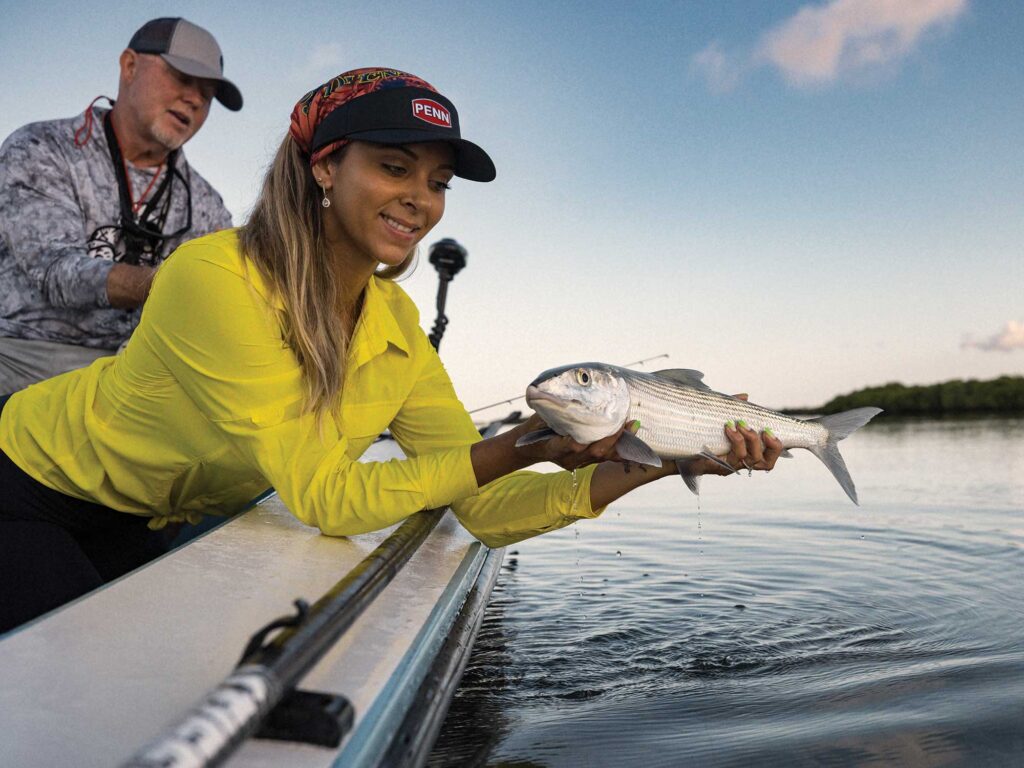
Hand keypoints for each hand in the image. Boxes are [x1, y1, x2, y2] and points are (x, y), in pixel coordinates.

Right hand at [511, 414, 633, 470]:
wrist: (531, 448)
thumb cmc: (536, 428)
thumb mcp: (540, 417)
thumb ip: (554, 409)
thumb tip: (566, 391)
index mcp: (554, 447)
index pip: (573, 445)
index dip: (590, 436)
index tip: (602, 422)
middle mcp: (568, 459)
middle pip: (595, 451)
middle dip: (613, 436)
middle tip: (625, 420)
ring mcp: (578, 463)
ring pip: (603, 456)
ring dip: (620, 441)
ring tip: (633, 425)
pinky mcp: (585, 463)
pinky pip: (606, 459)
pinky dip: (620, 448)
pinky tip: (632, 438)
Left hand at [684, 394, 783, 476]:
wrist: (674, 443)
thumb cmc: (697, 430)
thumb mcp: (717, 417)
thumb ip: (732, 408)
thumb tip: (745, 396)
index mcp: (743, 453)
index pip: (769, 458)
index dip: (776, 448)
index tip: (771, 431)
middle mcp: (739, 463)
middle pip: (766, 463)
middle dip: (770, 446)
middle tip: (763, 430)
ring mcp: (728, 466)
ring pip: (750, 459)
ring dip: (749, 439)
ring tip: (740, 424)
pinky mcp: (716, 466)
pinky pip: (733, 458)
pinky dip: (735, 441)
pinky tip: (729, 428)